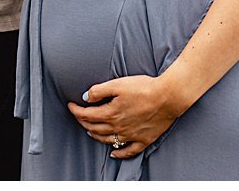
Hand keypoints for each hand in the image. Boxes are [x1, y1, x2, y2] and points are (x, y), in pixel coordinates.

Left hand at [68, 74, 191, 158]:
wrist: (168, 97)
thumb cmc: (144, 88)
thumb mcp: (118, 84)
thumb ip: (99, 91)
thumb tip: (85, 97)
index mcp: (110, 113)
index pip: (87, 115)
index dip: (76, 110)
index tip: (71, 105)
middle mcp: (118, 127)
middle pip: (95, 128)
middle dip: (83, 122)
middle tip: (79, 116)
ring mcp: (130, 135)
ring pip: (108, 140)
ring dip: (96, 136)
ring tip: (90, 131)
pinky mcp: (143, 139)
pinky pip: (128, 151)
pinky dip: (119, 154)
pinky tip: (113, 153)